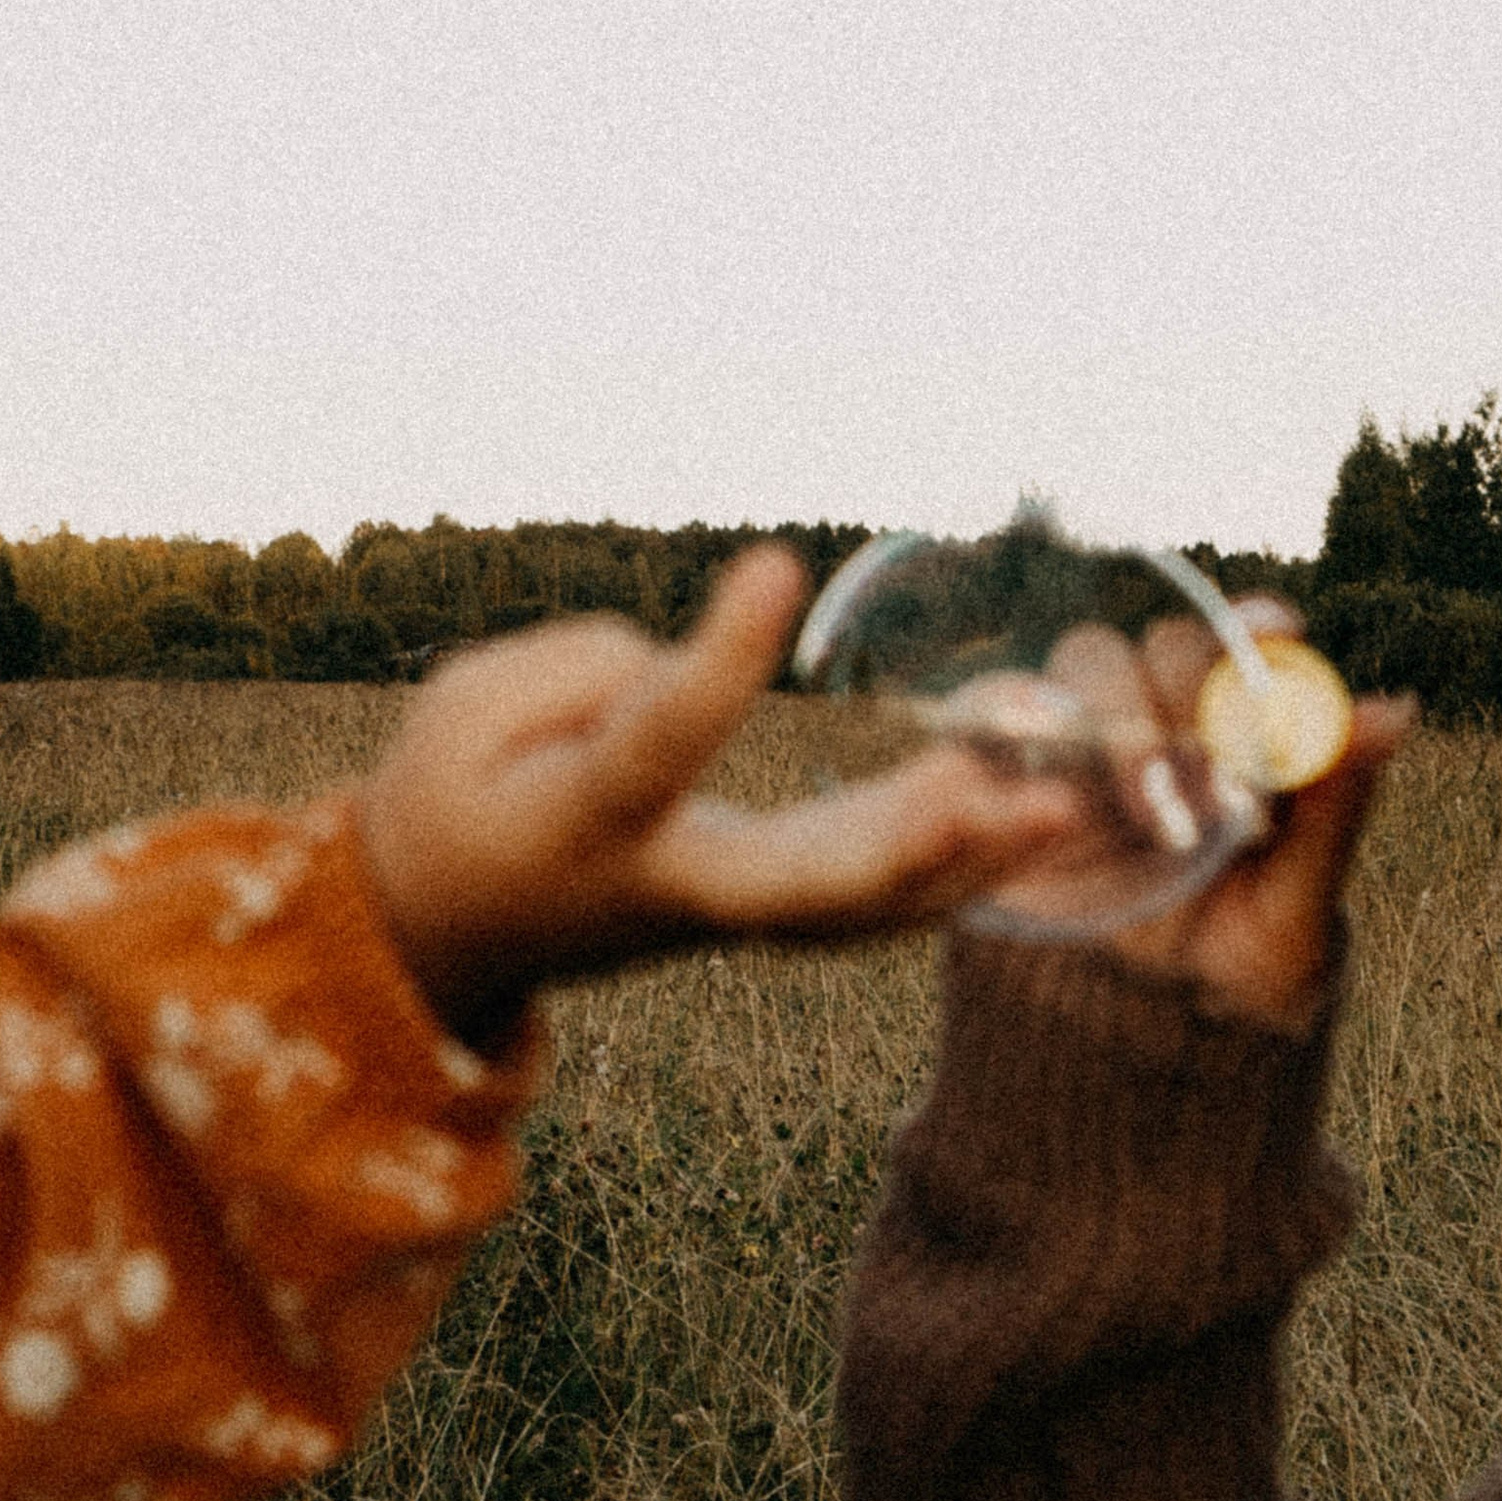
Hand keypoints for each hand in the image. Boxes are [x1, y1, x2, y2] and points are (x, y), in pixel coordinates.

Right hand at [358, 548, 1083, 1040]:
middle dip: (894, 850)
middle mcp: (666, 888)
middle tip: (985, 796)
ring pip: (852, 910)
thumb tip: (700, 669)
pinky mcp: (753, 912)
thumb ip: (578, 672)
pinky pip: (862, 907)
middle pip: (791, 889)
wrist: (442, 934)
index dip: (719, 662)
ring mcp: (719, 916)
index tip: (779, 567)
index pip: (659, 742)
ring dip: (959, 865)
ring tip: (1059, 808)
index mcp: (582, 824)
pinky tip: (1029, 820)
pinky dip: (948, 873)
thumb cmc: (448, 796)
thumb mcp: (462, 711)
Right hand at [993, 602, 1414, 1034]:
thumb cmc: (1242, 967)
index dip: (1256, 628)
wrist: (1143, 1047)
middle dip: (1190, 697)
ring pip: (1088, 662)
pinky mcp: (1016, 772)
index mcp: (1244, 736)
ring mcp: (1088, 742)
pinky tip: (1060, 792)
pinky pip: (999, 709)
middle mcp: (1167, 720)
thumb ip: (1336, 805)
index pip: (1250, 644)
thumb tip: (1397, 711)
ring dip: (1123, 724)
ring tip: (1154, 821)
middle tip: (1214, 790)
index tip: (1278, 630)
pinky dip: (1017, 716)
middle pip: (1166, 645)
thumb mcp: (1298, 901)